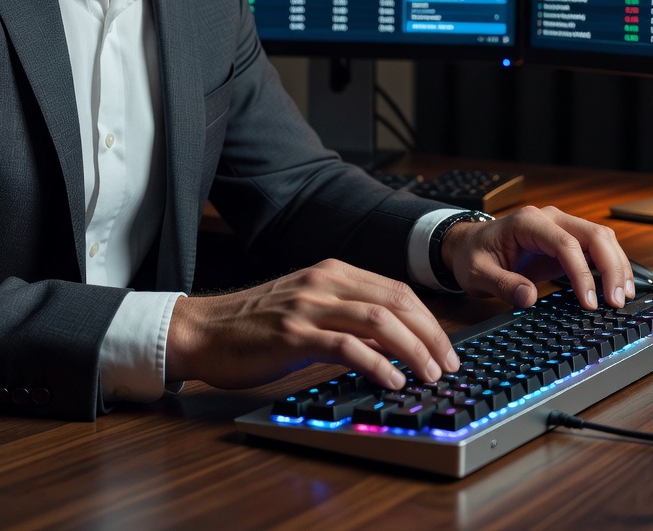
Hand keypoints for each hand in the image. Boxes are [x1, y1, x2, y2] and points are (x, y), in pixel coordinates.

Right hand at [165, 259, 459, 389]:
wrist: (203, 330)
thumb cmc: (255, 325)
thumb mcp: (309, 310)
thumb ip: (348, 319)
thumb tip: (393, 343)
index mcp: (332, 272)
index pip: (397, 289)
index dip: (428, 320)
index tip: (445, 347)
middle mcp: (325, 281)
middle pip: (396, 302)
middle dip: (430, 335)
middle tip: (448, 364)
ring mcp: (309, 305)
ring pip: (379, 320)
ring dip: (413, 349)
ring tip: (429, 375)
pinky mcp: (294, 334)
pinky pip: (348, 346)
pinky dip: (378, 363)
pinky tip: (393, 380)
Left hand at [440, 205, 632, 309]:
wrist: (469, 245)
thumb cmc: (473, 256)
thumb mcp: (478, 274)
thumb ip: (502, 284)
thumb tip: (529, 297)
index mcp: (527, 222)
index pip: (565, 243)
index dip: (582, 273)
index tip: (590, 303)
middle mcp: (549, 219)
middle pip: (593, 234)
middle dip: (611, 267)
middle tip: (616, 302)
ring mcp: (560, 228)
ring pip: (601, 239)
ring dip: (617, 265)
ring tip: (623, 297)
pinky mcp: (566, 241)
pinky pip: (595, 249)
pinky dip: (610, 266)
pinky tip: (616, 287)